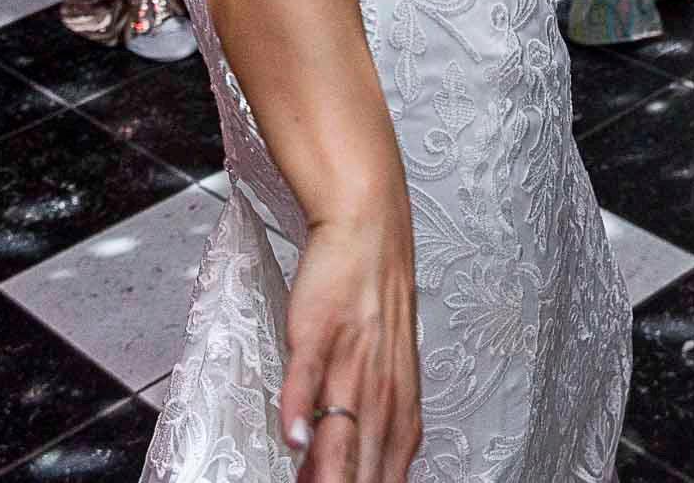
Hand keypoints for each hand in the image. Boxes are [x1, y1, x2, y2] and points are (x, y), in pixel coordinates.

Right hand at [278, 208, 421, 482]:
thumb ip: (365, 430)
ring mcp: (351, 361)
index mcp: (401, 408)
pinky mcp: (320, 333)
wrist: (369, 234)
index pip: (387, 474)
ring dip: (328, 471)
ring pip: (341, 429)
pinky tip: (292, 437)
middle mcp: (381, 391)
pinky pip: (308, 376)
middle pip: (366, 462)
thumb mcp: (384, 376)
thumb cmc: (373, 307)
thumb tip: (329, 473)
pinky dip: (298, 409)